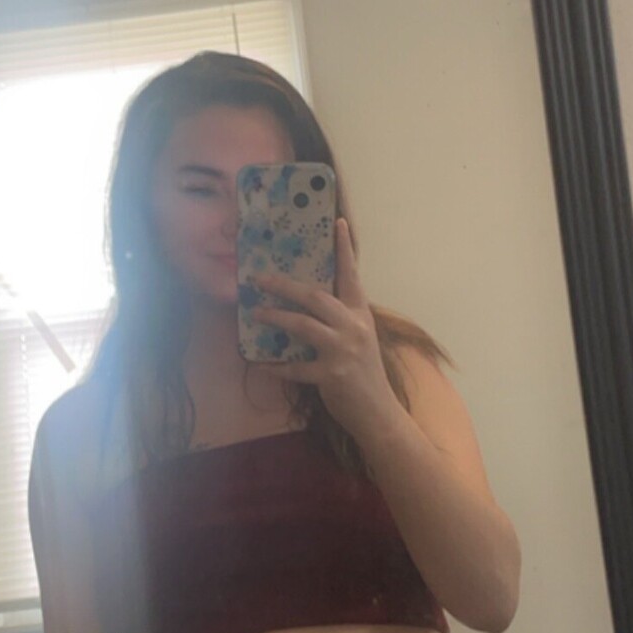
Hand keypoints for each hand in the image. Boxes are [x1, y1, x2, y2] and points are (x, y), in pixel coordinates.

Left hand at [247, 217, 399, 441]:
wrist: (378, 411)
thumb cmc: (364, 372)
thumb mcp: (359, 338)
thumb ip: (340, 319)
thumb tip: (309, 302)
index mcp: (360, 313)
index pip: (352, 275)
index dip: (344, 248)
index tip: (339, 222)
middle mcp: (354, 326)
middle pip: (315, 296)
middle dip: (284, 286)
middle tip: (259, 278)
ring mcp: (344, 350)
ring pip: (303, 325)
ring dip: (275, 317)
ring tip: (255, 312)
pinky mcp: (332, 374)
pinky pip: (296, 368)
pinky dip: (276, 368)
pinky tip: (260, 366)